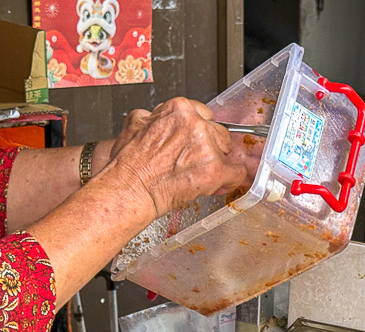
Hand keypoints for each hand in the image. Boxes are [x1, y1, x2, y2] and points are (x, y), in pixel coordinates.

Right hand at [107, 98, 250, 218]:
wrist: (128, 189)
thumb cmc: (128, 164)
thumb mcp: (135, 123)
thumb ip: (154, 116)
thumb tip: (159, 117)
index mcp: (179, 109)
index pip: (203, 115)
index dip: (198, 132)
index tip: (194, 143)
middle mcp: (195, 124)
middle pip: (218, 132)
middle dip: (209, 147)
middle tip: (194, 162)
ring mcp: (207, 147)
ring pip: (226, 152)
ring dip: (216, 164)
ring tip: (198, 176)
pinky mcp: (214, 170)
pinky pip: (235, 173)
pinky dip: (229, 181)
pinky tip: (218, 185)